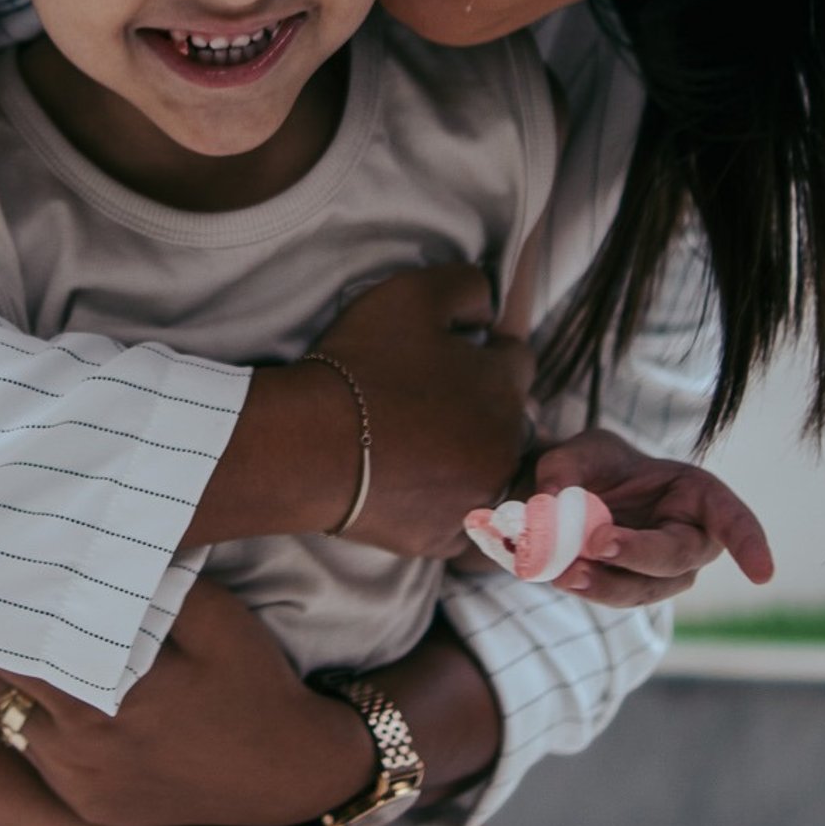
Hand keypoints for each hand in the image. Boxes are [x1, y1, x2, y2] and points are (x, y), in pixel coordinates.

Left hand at [0, 580, 371, 825]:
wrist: (292, 772)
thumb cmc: (252, 681)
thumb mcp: (211, 616)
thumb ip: (142, 584)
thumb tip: (79, 551)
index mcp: (108, 698)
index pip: (16, 645)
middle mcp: (84, 750)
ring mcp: (82, 786)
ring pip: (3, 720)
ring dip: (0, 681)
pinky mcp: (90, 808)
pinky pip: (33, 757)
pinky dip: (28, 721)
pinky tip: (43, 687)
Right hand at [313, 264, 535, 559]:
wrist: (306, 446)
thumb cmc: (360, 365)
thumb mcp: (413, 294)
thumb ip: (468, 288)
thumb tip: (488, 312)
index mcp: (504, 386)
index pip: (517, 360)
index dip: (484, 352)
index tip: (450, 356)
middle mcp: (506, 445)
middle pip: (510, 418)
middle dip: (483, 407)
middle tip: (431, 402)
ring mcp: (478, 497)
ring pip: (491, 471)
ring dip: (470, 457)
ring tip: (423, 448)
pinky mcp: (445, 537)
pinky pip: (462, 519)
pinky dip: (445, 504)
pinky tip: (412, 486)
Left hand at [533, 429, 775, 607]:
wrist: (577, 493)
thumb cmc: (599, 466)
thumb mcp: (582, 452)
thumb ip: (566, 470)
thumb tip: (550, 499)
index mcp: (699, 496)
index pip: (734, 520)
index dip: (750, 545)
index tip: (762, 574)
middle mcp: (691, 540)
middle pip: (676, 558)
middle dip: (638, 554)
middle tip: (598, 542)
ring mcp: (662, 573)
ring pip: (642, 589)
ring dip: (605, 583)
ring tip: (566, 571)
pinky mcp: (631, 590)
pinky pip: (614, 594)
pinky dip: (586, 586)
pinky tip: (558, 574)